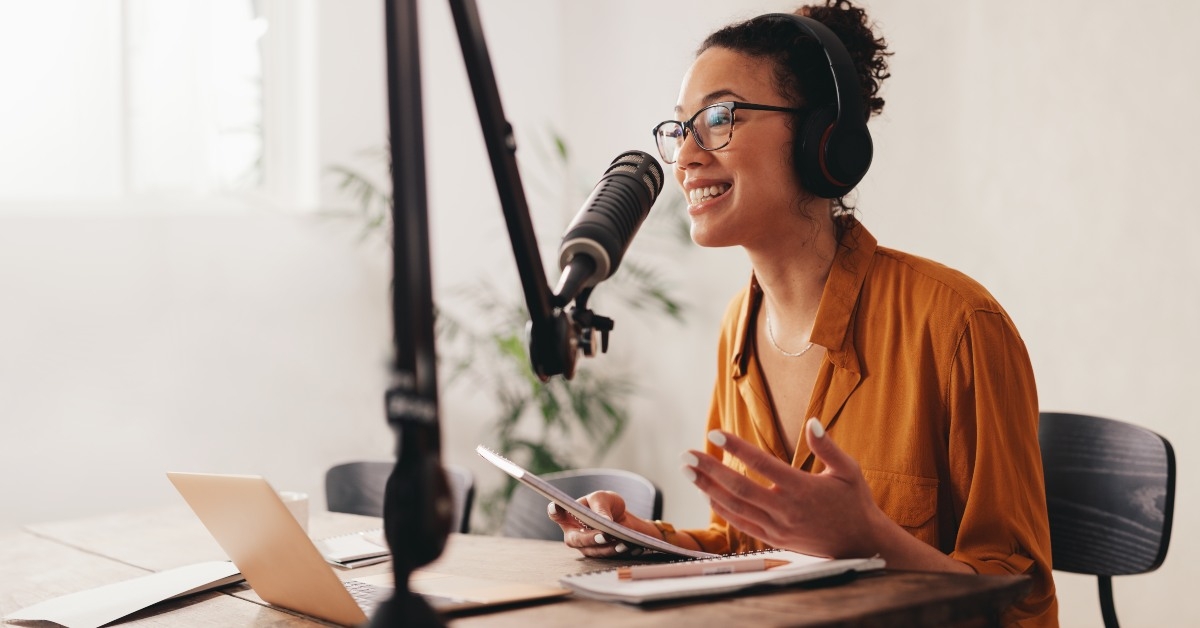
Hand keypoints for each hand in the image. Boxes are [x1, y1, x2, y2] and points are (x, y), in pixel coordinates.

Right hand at [546, 491, 657, 557]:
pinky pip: (606, 556)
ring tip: (623, 542)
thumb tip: (603, 521)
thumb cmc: (607, 505)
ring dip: (608, 547)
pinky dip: (618, 551)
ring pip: (592, 551)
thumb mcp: (604, 498)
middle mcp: (573, 532)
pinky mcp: (598, 555)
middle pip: (575, 539)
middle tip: (604, 535)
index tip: (556, 507)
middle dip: (589, 538)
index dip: (554, 511)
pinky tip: (630, 546)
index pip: (556, 513)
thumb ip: (600, 507)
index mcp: (569, 515)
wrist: (623, 519)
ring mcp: (584, 546)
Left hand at [684, 418, 888, 557]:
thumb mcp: (849, 470)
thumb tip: (812, 421)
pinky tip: (707, 494)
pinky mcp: (774, 540)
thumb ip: (828, 447)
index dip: (736, 448)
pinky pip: (741, 524)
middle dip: (709, 470)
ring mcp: (777, 527)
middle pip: (739, 487)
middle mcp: (786, 509)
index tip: (715, 433)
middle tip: (686, 455)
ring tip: (688, 472)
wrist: (861, 545)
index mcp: (802, 488)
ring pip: (735, 507)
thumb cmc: (855, 503)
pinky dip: (721, 509)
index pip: (762, 463)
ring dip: (708, 489)